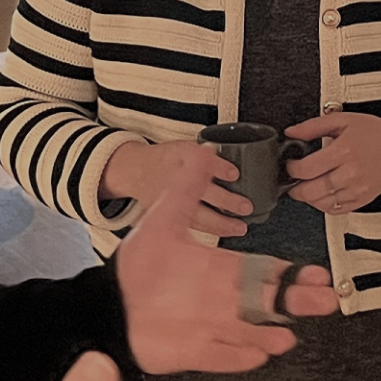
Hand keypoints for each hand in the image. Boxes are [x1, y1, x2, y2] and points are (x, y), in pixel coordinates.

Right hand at [103, 140, 254, 236]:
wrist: (134, 171)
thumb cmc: (165, 159)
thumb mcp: (184, 147)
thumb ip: (205, 157)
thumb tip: (234, 169)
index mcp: (179, 156)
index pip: (200, 161)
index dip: (219, 167)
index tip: (234, 174)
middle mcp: (174, 178)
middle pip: (201, 191)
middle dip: (225, 201)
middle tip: (245, 206)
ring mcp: (168, 199)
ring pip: (197, 215)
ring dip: (221, 223)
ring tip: (240, 227)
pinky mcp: (166, 215)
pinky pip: (191, 225)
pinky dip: (210, 230)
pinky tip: (225, 232)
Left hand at [114, 150, 340, 373]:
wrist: (110, 303)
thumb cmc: (138, 267)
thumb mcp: (164, 218)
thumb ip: (187, 188)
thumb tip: (205, 152)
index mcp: (221, 269)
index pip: (265, 271)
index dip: (291, 272)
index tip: (317, 274)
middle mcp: (223, 299)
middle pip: (268, 301)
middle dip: (296, 301)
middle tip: (324, 301)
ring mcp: (212, 327)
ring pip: (249, 331)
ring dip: (268, 334)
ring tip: (286, 336)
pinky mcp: (194, 351)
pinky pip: (221, 356)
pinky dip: (237, 357)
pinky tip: (256, 355)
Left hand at [283, 113, 380, 214]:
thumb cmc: (373, 132)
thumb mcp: (342, 121)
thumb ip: (312, 126)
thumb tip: (291, 132)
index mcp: (343, 151)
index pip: (307, 169)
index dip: (292, 169)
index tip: (291, 165)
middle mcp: (350, 173)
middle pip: (312, 191)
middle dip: (296, 188)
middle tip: (292, 181)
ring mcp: (357, 189)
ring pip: (323, 203)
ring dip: (308, 198)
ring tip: (306, 188)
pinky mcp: (363, 199)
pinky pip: (337, 210)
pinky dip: (324, 206)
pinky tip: (321, 195)